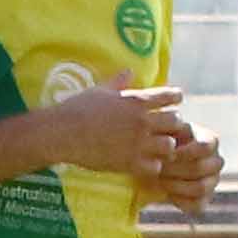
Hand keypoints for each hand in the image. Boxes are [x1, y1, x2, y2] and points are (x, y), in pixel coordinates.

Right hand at [40, 82, 198, 188]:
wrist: (61, 133)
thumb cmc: (77, 108)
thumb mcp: (99, 90)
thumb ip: (118, 82)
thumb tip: (129, 70)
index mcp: (136, 100)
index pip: (172, 96)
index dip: (174, 99)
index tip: (169, 104)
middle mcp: (142, 121)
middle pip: (176, 121)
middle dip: (172, 125)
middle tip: (163, 129)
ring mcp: (137, 143)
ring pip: (170, 145)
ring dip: (164, 147)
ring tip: (155, 149)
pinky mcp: (129, 163)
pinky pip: (155, 167)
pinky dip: (152, 166)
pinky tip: (142, 163)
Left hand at [150, 118, 222, 214]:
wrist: (155, 163)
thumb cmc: (160, 145)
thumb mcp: (164, 135)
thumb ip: (169, 137)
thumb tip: (170, 146)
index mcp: (210, 142)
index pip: (205, 148)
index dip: (185, 152)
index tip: (167, 154)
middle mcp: (216, 162)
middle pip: (200, 168)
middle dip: (174, 169)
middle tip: (158, 168)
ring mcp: (212, 181)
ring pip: (200, 188)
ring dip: (176, 185)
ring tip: (160, 180)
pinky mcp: (205, 199)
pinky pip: (197, 205)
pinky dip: (179, 201)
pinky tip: (166, 193)